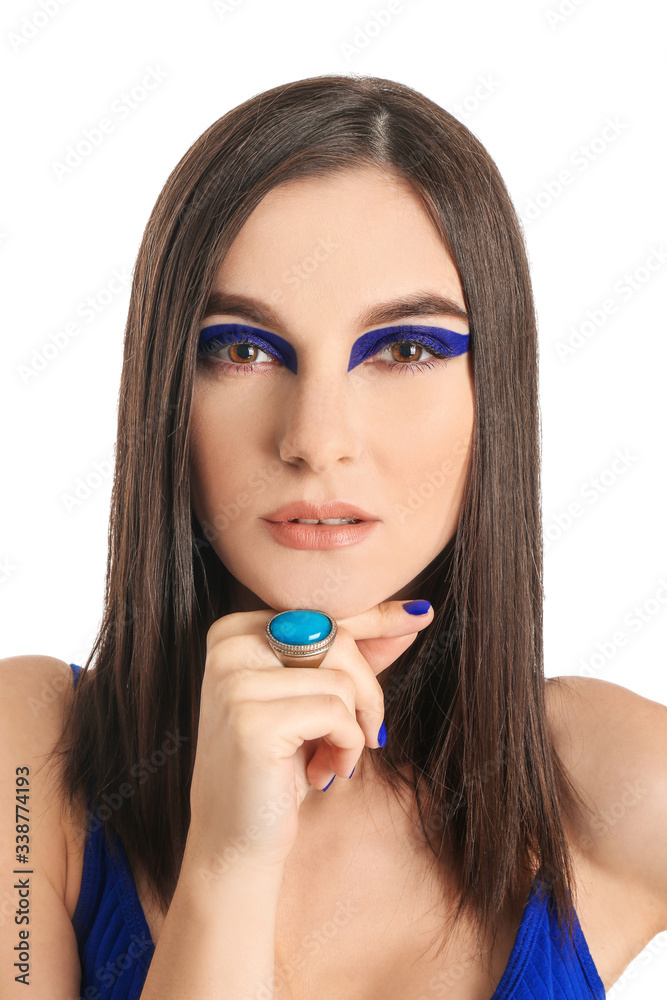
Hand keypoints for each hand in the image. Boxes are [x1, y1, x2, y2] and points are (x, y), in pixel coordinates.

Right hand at [185, 600, 433, 876]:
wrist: (233, 844)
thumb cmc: (276, 769)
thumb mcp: (315, 704)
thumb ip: (353, 658)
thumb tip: (415, 614)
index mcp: (233, 632)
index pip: (322, 613)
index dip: (373, 621)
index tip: (420, 614)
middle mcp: (227, 647)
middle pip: (335, 639)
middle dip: (366, 692)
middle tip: (363, 737)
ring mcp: (234, 682)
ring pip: (342, 679)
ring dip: (355, 728)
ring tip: (333, 761)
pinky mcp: (253, 720)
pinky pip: (337, 713)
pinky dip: (347, 746)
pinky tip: (323, 774)